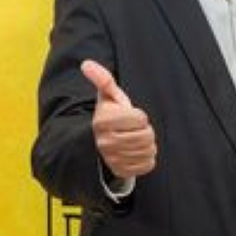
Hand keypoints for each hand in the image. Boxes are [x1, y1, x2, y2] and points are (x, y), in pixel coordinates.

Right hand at [81, 60, 157, 177]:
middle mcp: (105, 142)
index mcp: (103, 121)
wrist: (99, 143)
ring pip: (149, 150)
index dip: (139, 116)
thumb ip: (102, 79)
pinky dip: (146, 158)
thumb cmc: (110, 116)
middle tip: (134, 129)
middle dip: (145, 130)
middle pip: (147, 136)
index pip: (141, 119)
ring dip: (146, 144)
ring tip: (134, 139)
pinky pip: (148, 164)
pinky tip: (135, 152)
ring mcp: (112, 159)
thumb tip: (86, 63)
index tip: (130, 116)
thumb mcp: (108, 97)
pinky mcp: (121, 172)